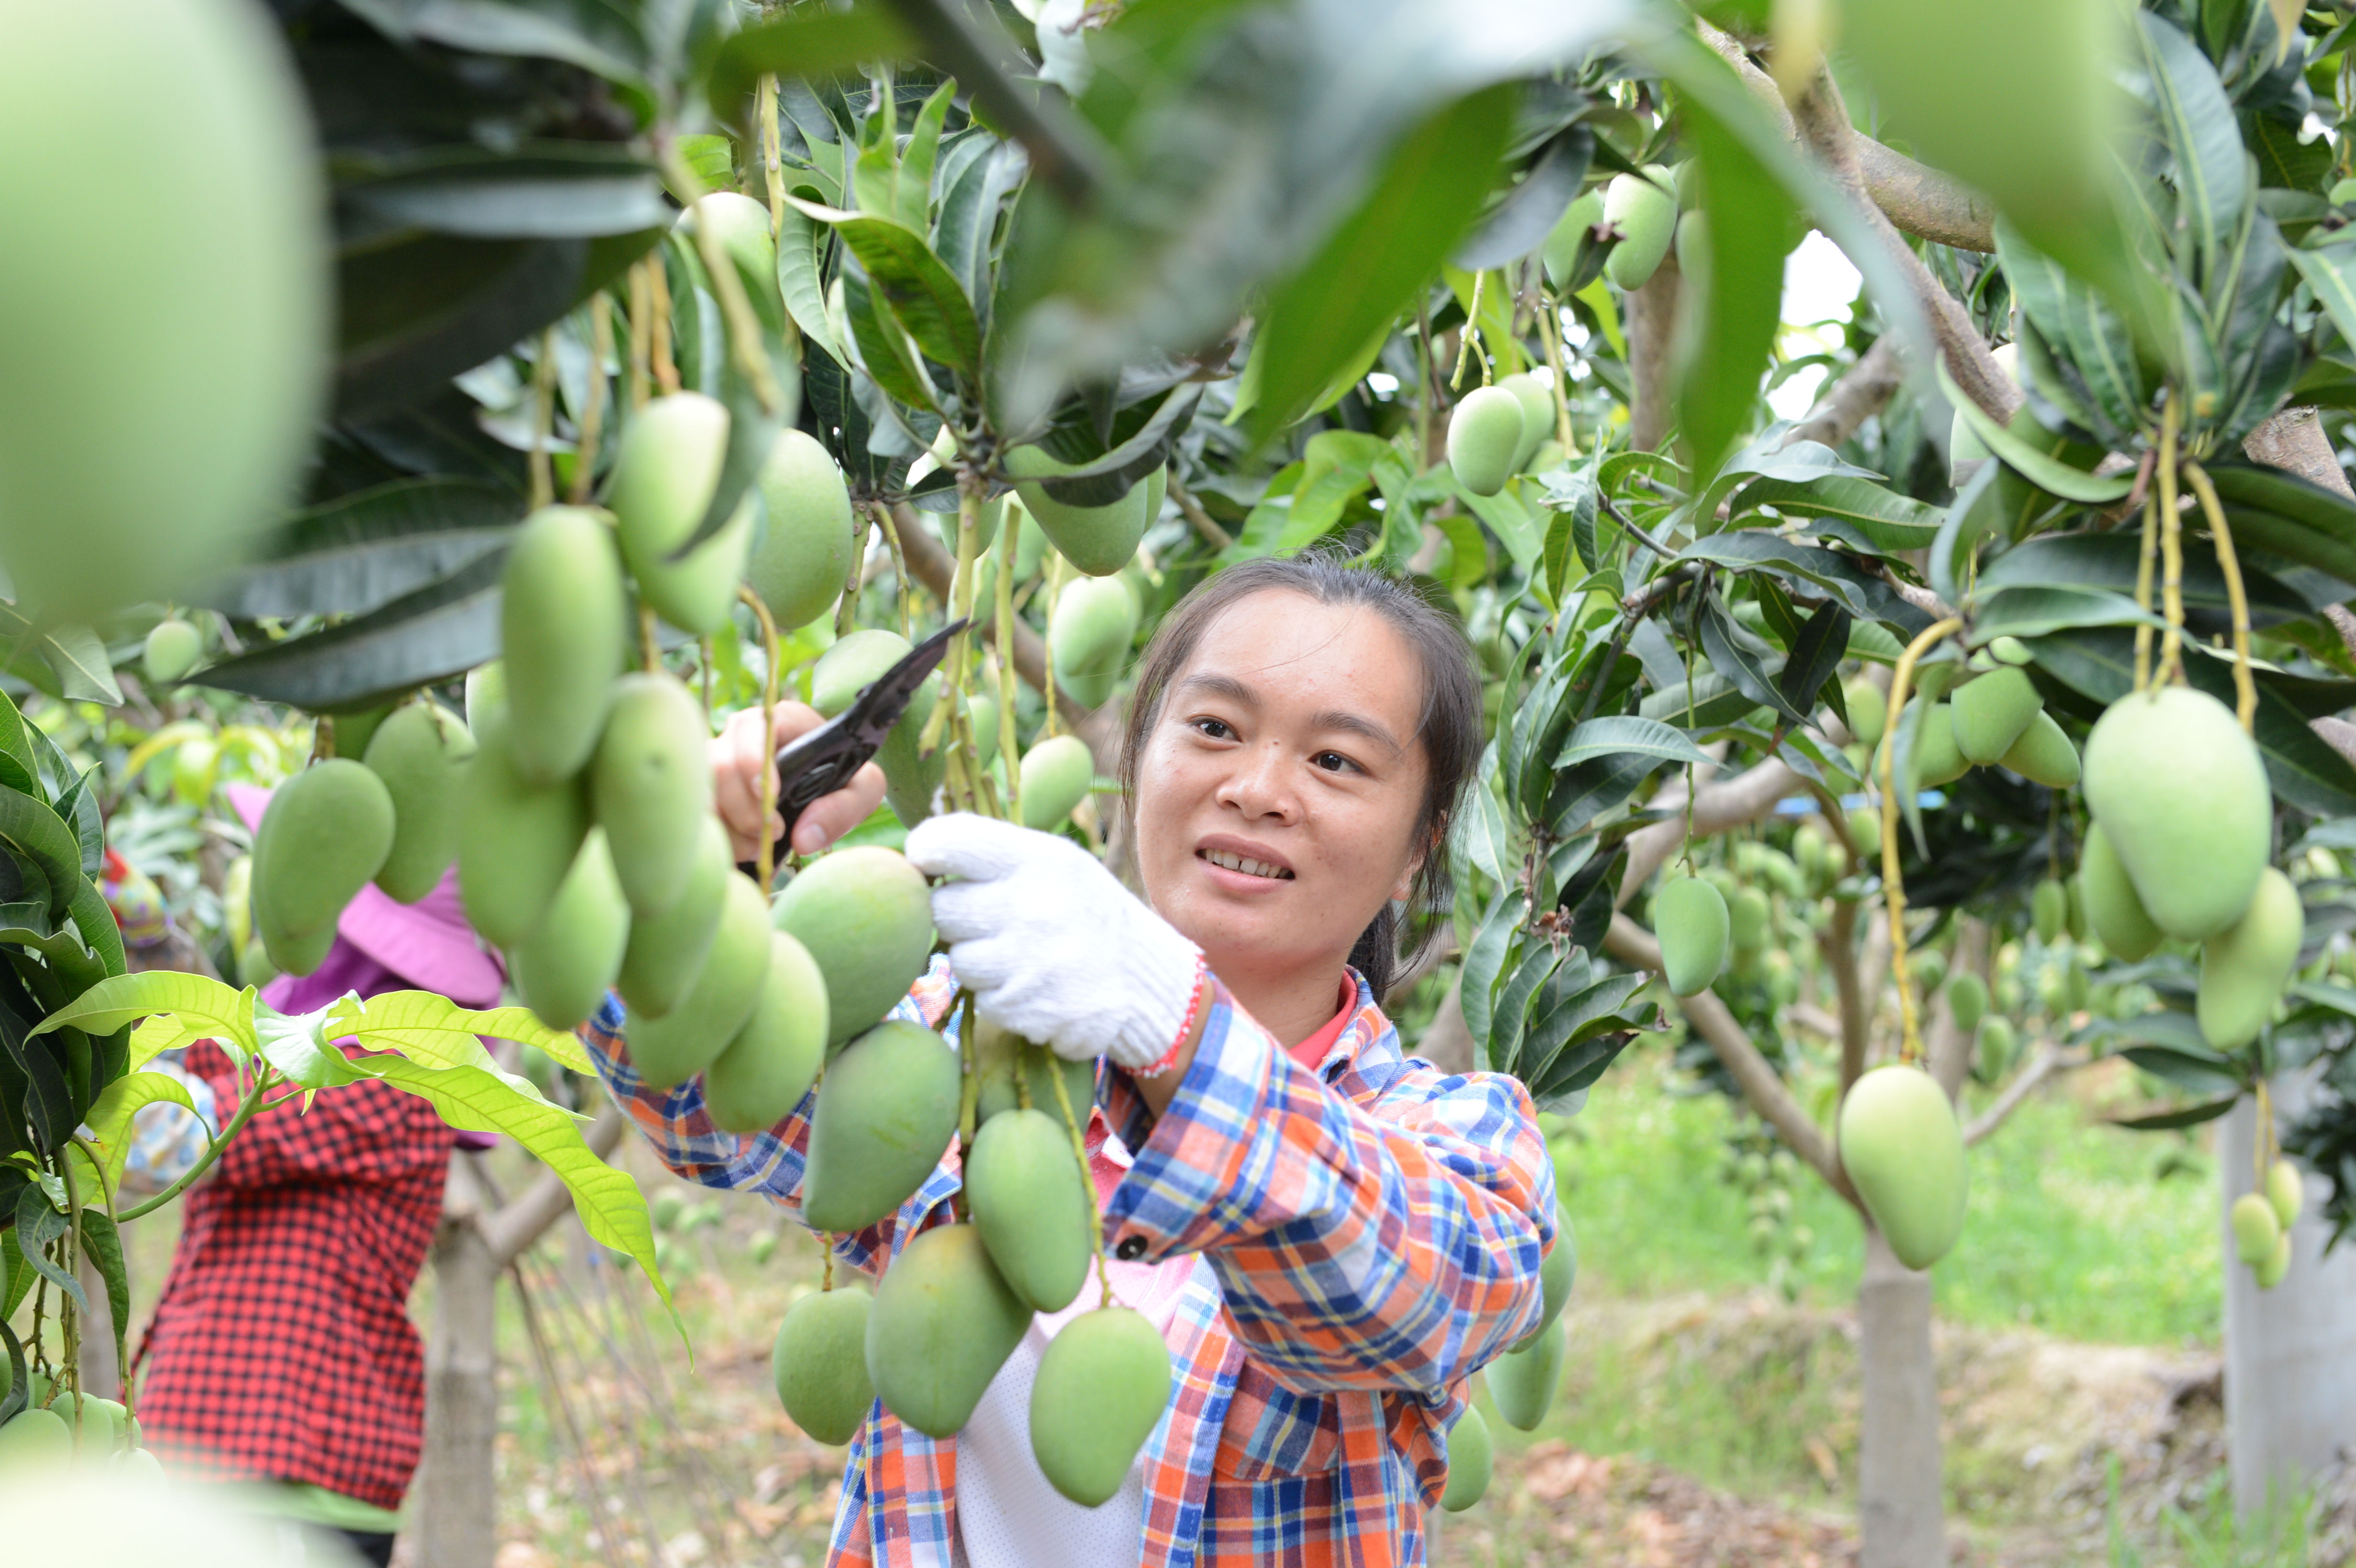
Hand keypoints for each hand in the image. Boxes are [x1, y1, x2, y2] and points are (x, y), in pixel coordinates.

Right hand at [709, 703, 886, 862]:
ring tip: (758, 848)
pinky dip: (715, 836)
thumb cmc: (842, 780)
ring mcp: (717, 756)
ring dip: (727, 827)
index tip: (770, 799)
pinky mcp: (704, 785)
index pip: (756, 727)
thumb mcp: (862, 790)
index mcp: (782, 721)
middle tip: (772, 836)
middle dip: (744, 809)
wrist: (823, 790)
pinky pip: (695, 810)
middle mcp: (743, 732)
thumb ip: (845, 808)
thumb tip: (804, 837)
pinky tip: (739, 851)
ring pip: (703, 790)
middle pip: (721, 764)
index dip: (755, 762)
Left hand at [904, 813, 1203, 1070]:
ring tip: (1020, 953)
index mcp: (1037, 859)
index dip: (927, 852)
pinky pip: (984, 999)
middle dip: (960, 915)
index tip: (928, 861)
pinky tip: (1034, 983)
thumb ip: (992, 852)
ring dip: (980, 960)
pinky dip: (1002, 995)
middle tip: (992, 917)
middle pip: (943, 908)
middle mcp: (1031, 906)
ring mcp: (1028, 961)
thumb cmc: (1082, 909)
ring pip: (959, 959)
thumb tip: (916, 851)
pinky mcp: (1027, 1008)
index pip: (947, 843)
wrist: (1144, 977)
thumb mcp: (1055, 860)